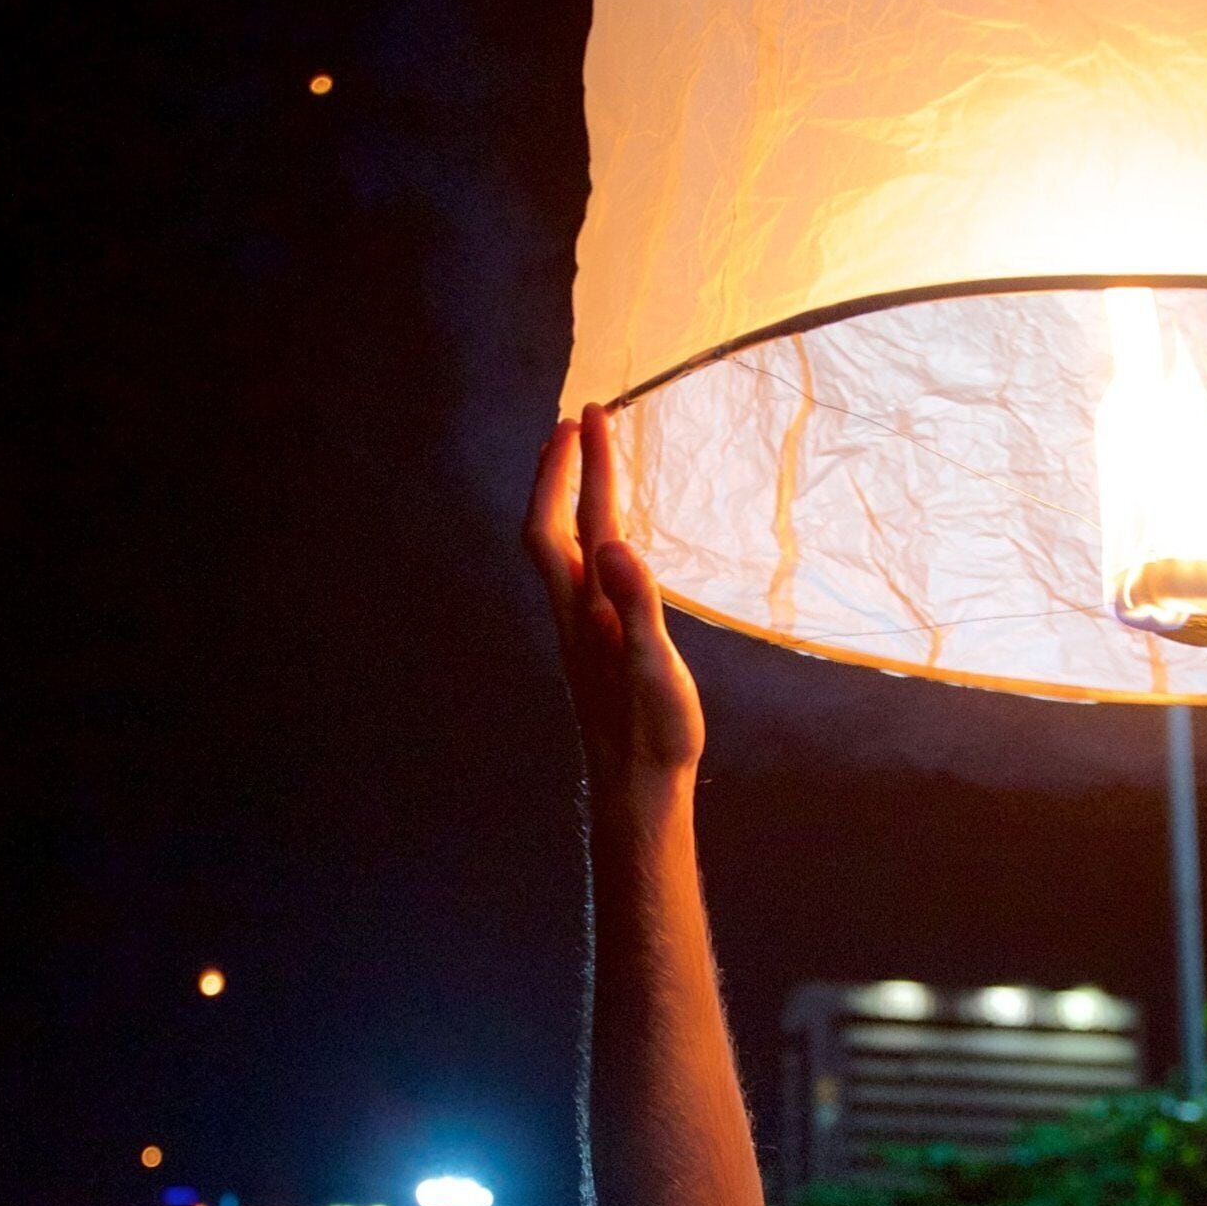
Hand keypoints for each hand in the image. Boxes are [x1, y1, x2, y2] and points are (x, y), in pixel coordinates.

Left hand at [523, 405, 704, 823]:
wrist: (635, 788)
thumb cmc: (652, 734)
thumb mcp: (654, 668)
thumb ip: (638, 605)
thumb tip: (616, 544)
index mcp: (587, 608)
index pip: (576, 522)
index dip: (580, 468)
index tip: (590, 417)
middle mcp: (575, 610)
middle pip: (552, 526)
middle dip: (561, 470)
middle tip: (578, 422)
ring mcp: (583, 626)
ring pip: (562, 548)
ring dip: (567, 498)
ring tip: (580, 461)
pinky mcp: (597, 642)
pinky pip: (581, 569)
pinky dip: (586, 532)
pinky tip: (605, 536)